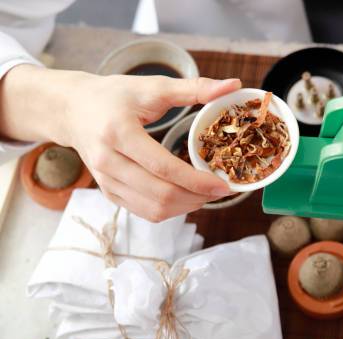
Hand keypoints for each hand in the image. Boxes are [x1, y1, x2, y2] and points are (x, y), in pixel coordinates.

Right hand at [0, 65, 240, 220]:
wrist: (72, 109)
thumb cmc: (115, 95)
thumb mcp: (153, 86)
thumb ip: (194, 87)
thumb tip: (233, 85)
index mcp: (119, 133)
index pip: (163, 167)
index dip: (197, 181)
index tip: (223, 185)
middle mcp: (108, 162)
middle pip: (160, 194)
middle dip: (197, 197)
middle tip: (220, 190)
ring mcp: (106, 181)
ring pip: (154, 209)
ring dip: (186, 206)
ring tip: (206, 194)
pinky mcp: (109, 193)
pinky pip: (144, 212)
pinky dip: (170, 210)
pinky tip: (185, 197)